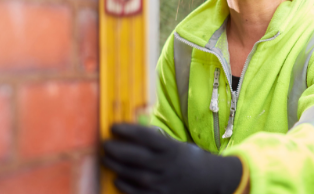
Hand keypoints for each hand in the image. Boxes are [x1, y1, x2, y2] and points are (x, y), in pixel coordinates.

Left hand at [102, 123, 242, 193]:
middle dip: (115, 149)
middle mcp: (165, 165)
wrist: (209, 180)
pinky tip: (118, 178)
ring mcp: (162, 183)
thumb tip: (131, 132)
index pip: (144, 136)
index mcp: (170, 148)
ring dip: (115, 166)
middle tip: (105, 144)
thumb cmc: (189, 158)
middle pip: (134, 156)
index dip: (126, 130)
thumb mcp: (176, 144)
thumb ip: (156, 140)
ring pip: (132, 174)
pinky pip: (136, 193)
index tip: (113, 126)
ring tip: (105, 159)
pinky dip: (125, 185)